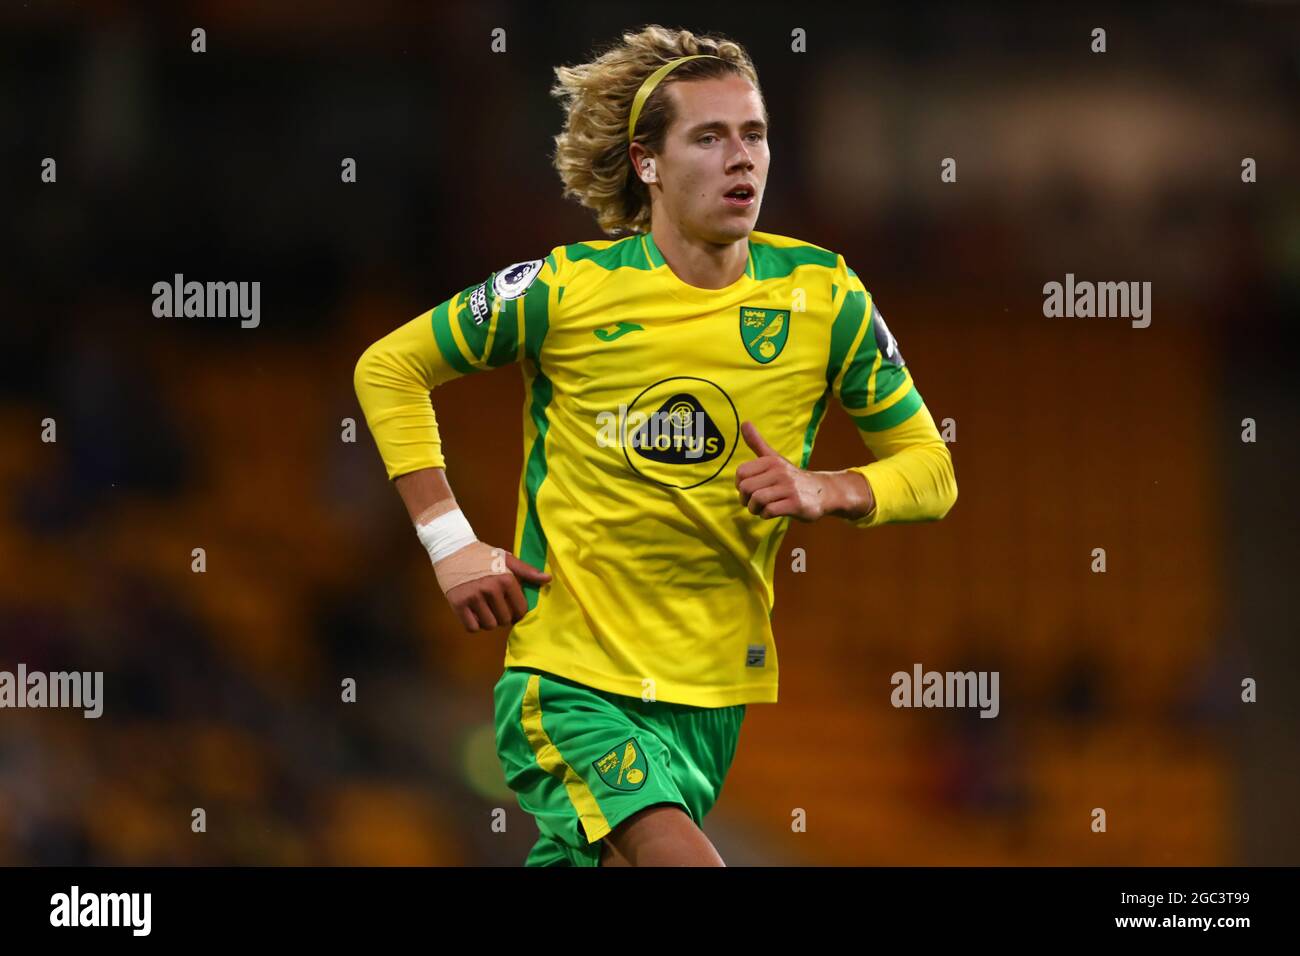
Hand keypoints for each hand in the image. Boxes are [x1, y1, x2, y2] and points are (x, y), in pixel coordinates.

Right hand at [441, 543, 551, 631]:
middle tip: (496, 607)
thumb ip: (527, 571)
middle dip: (503, 616)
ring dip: (489, 621)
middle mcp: (490, 589)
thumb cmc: (482, 554)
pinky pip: (472, 627)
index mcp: (505, 579)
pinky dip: (474, 625)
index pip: (520, 609)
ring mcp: (473, 597)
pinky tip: (474, 614)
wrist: (452, 548)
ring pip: (489, 625)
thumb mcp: (506, 559)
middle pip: (505, 619)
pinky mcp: (458, 604)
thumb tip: (548, 579)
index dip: (518, 612)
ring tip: (485, 610)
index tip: (512, 608)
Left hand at [735, 421, 875, 521]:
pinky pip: (769, 511)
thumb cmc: (792, 477)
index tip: (749, 489)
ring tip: (761, 509)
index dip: (740, 485)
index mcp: (771, 460)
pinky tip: (771, 512)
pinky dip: (766, 515)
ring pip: (757, 500)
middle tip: (753, 502)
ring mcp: (789, 488)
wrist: (823, 491)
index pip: (741, 473)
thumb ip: (757, 443)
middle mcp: (780, 472)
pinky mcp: (796, 504)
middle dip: (745, 499)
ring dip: (755, 509)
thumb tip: (744, 422)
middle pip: (746, 488)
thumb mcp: (774, 458)